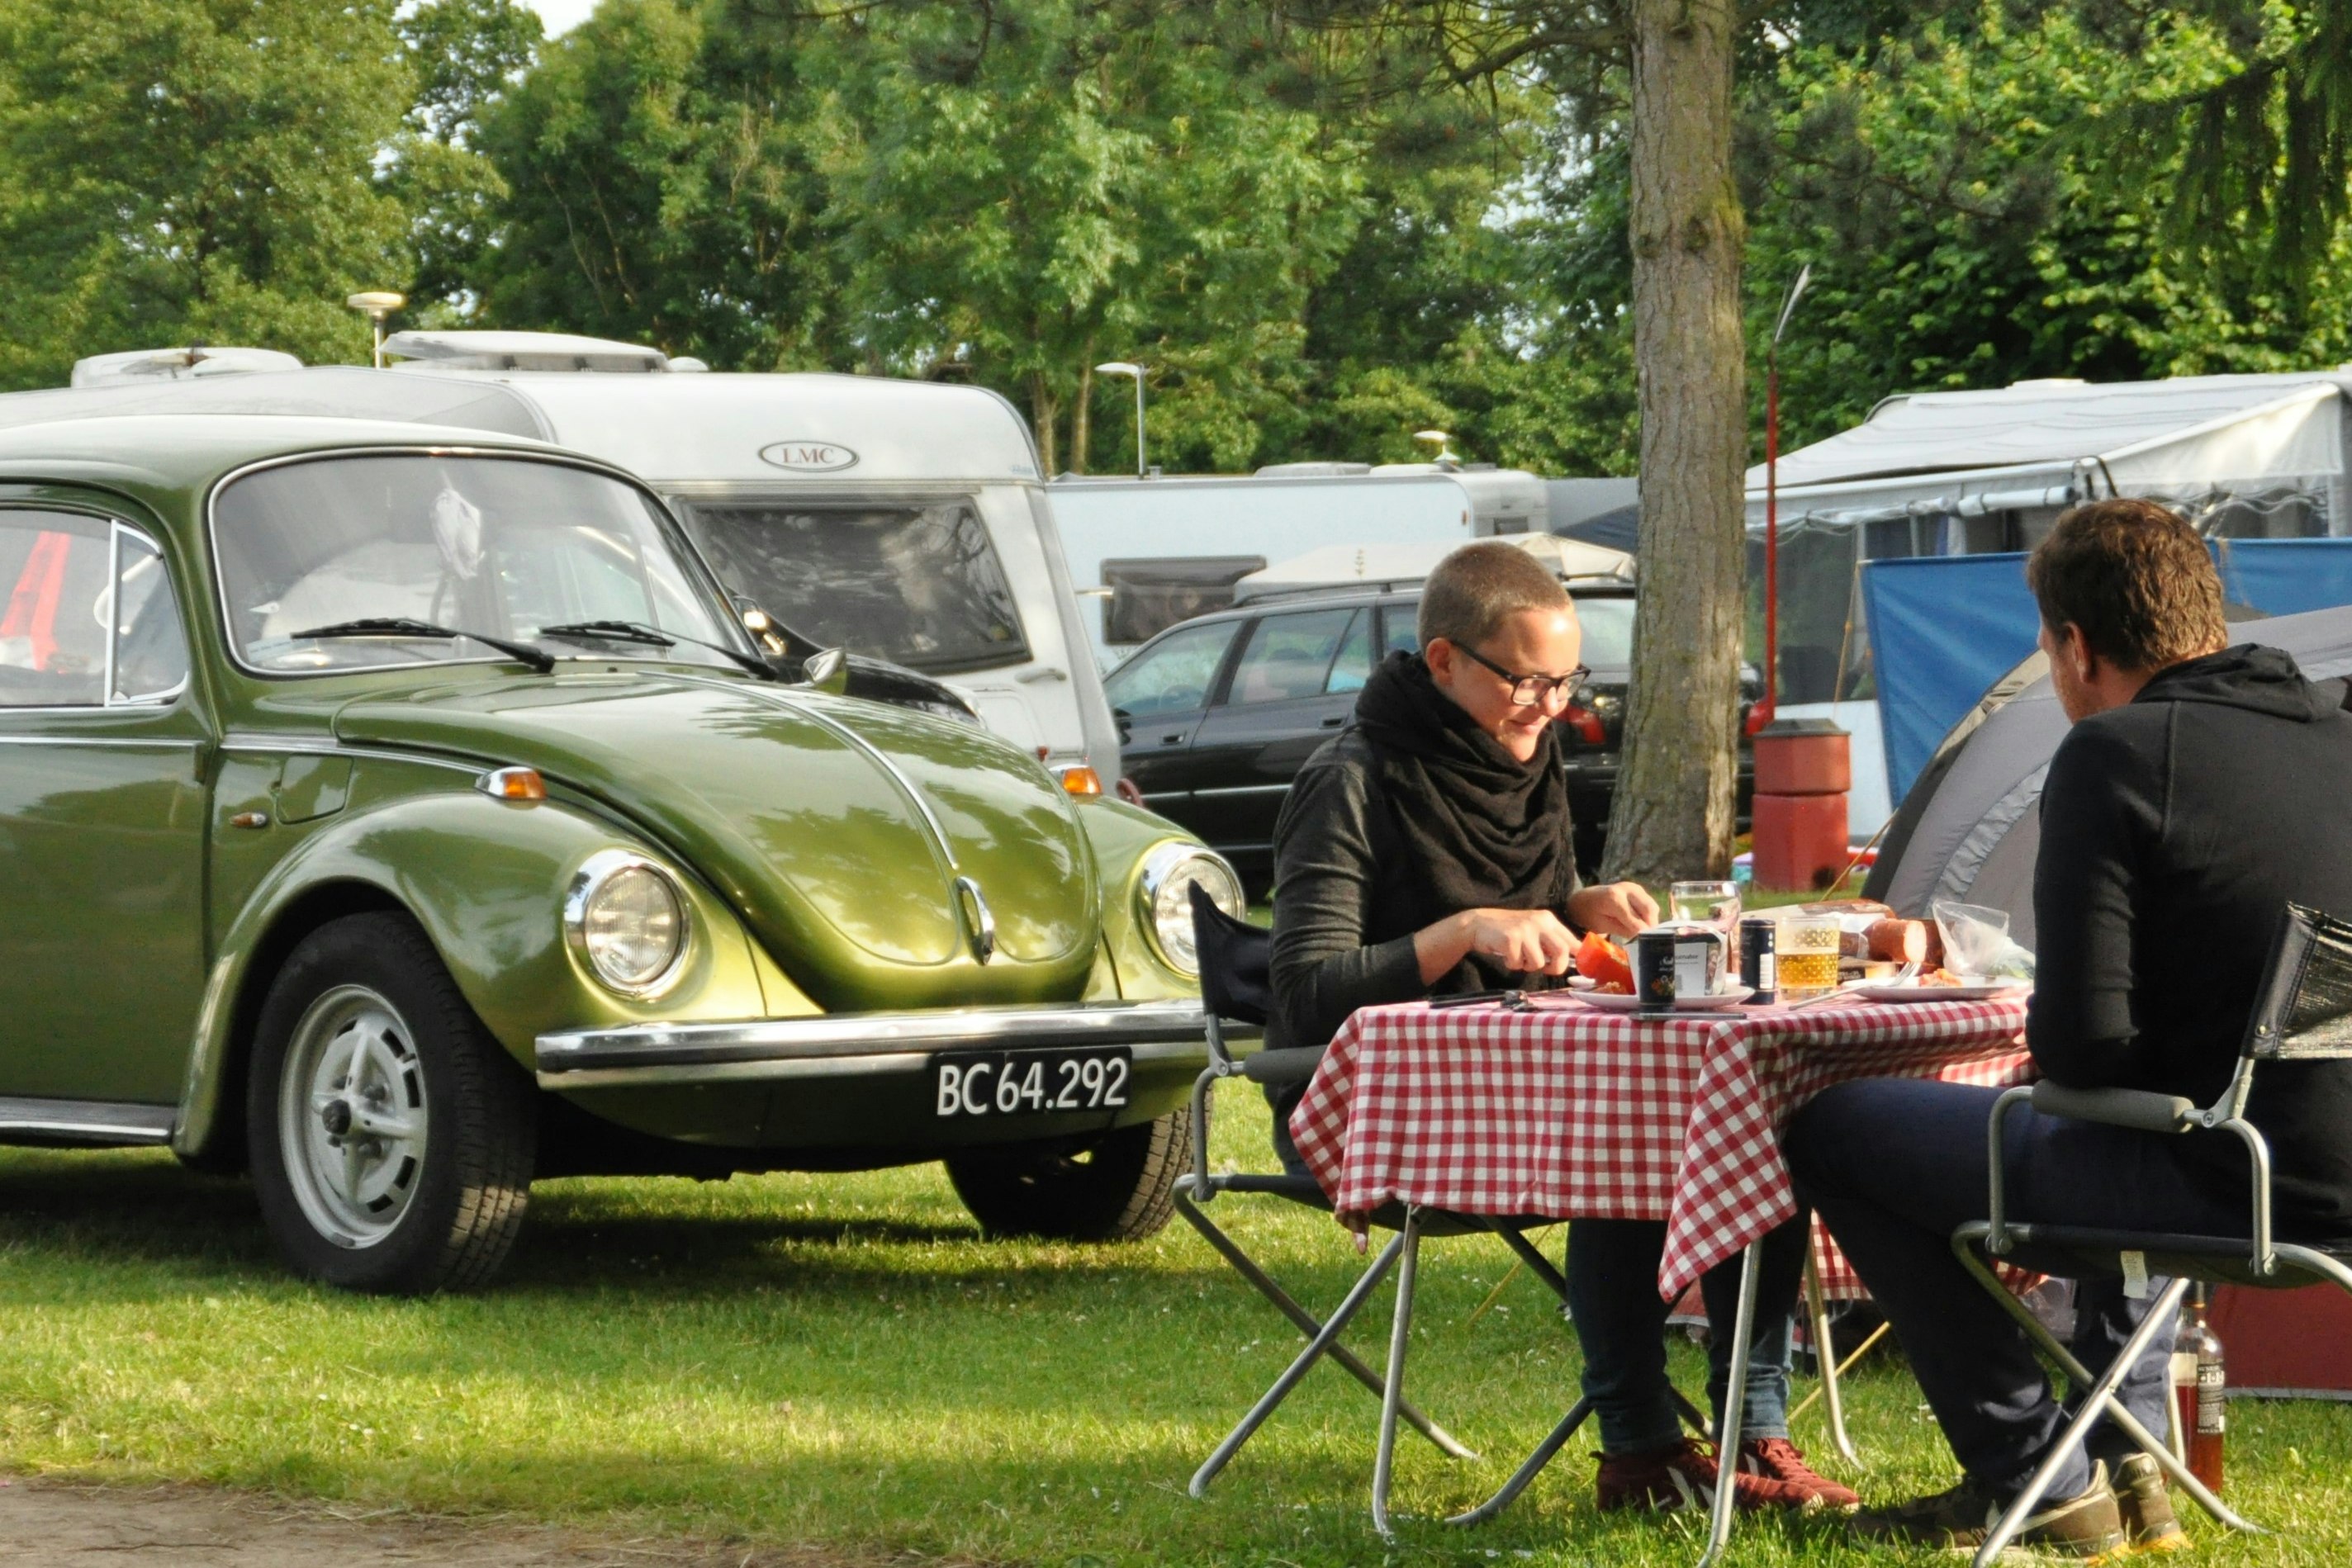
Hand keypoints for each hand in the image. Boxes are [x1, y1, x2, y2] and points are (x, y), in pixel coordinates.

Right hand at [1457, 907, 1578, 975]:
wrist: (1477, 924)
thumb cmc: (1508, 931)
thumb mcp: (1533, 930)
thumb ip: (1551, 941)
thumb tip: (1575, 958)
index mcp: (1548, 919)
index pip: (1572, 940)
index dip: (1580, 957)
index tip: (1580, 968)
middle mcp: (1539, 922)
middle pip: (1562, 952)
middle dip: (1555, 967)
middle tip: (1544, 968)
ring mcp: (1525, 929)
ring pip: (1538, 962)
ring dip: (1527, 966)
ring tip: (1518, 957)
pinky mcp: (1510, 939)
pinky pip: (1518, 963)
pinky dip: (1512, 964)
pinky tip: (1505, 954)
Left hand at [1568, 881, 1658, 938]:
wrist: (1583, 899)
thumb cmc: (1589, 915)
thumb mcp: (1602, 926)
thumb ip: (1623, 930)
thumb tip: (1642, 936)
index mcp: (1615, 899)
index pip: (1637, 920)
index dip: (1643, 934)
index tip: (1645, 945)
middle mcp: (1628, 889)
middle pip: (1650, 910)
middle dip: (1650, 927)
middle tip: (1646, 941)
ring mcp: (1634, 887)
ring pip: (1652, 907)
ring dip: (1650, 921)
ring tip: (1641, 933)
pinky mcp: (1638, 890)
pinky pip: (1649, 904)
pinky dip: (1647, 916)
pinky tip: (1639, 924)